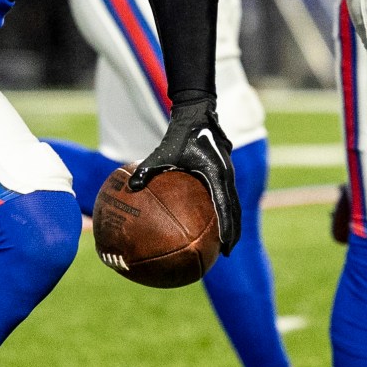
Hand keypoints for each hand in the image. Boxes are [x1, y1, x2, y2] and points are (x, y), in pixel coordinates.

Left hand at [132, 95, 240, 253]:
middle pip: (235, 211)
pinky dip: (224, 211)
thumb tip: (130, 188)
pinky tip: (212, 221)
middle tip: (225, 253)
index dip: (226, 228)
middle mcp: (226, 177)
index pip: (225, 207)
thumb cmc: (181, 133)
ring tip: (224, 244)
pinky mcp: (224, 173)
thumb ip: (147, 169)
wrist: (198, 113)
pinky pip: (226, 196)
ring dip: (231, 224)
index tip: (224, 246)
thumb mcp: (163, 152)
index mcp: (216, 175)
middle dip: (232, 233)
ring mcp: (227, 175)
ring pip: (234, 205)